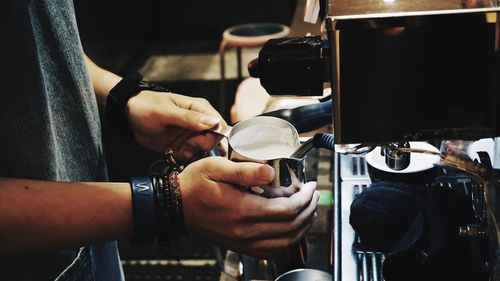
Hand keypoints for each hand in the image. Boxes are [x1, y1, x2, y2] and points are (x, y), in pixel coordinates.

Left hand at [127, 91, 225, 160]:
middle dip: (202, 146)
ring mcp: (192, 136)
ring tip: (179, 149)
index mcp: (200, 109)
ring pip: (204, 151)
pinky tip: (175, 154)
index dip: (216, 136)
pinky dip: (186, 160)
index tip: (202, 142)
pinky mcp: (184, 147)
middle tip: (188, 145)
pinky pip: (192, 157)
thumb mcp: (166, 111)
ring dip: (194, 154)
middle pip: (214, 140)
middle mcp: (199, 123)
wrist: (129, 116)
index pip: (219, 124)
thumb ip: (189, 118)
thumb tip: (213, 122)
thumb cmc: (146, 106)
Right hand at [178, 157, 318, 258]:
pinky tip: (291, 230)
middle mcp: (245, 231)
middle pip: (291, 227)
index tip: (311, 186)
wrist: (175, 206)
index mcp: (243, 210)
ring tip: (308, 211)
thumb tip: (271, 172)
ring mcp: (243, 242)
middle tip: (314, 196)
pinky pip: (271, 251)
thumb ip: (245, 171)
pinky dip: (287, 241)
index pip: (287, 210)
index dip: (304, 198)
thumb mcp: (216, 167)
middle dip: (308, 210)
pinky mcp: (239, 246)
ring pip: (285, 242)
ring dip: (302, 227)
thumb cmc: (194, 185)